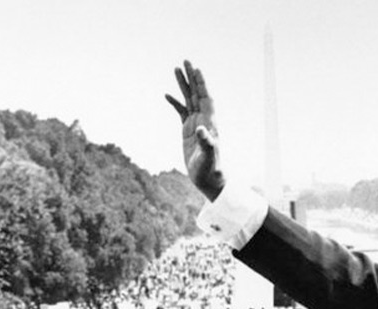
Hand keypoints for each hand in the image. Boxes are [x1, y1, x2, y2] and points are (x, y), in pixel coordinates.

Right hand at [165, 60, 225, 200]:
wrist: (208, 179)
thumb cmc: (210, 169)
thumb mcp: (208, 157)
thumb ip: (206, 143)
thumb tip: (201, 130)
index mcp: (209, 122)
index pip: (205, 98)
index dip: (201, 84)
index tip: (196, 69)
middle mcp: (204, 120)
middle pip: (197, 94)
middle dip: (191, 77)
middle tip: (185, 61)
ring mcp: (195, 124)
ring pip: (189, 100)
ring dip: (183, 85)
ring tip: (176, 69)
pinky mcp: (188, 131)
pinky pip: (181, 112)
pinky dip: (175, 102)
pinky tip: (167, 95)